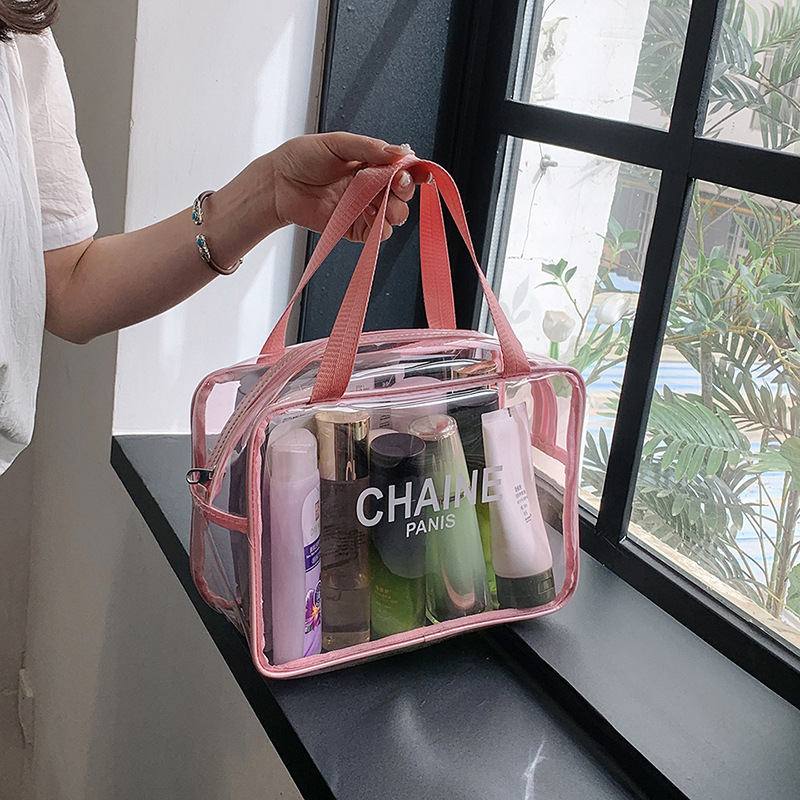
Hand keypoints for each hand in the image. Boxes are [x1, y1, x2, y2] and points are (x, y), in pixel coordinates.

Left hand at [268, 132, 424, 241]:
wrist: (278, 184)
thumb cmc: (301, 159)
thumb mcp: (336, 143)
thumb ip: (368, 147)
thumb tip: (399, 152)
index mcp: (371, 163)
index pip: (402, 168)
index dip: (414, 171)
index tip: (419, 173)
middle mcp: (371, 186)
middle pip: (403, 193)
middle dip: (404, 190)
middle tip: (395, 185)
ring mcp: (364, 208)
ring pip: (395, 215)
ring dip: (395, 211)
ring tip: (381, 204)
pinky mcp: (354, 228)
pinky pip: (378, 234)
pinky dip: (381, 229)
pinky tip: (371, 218)